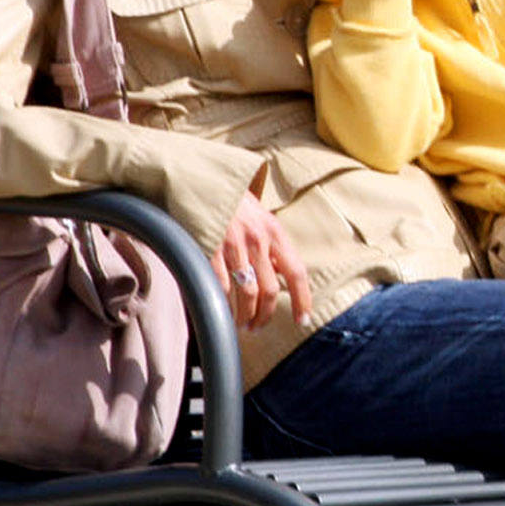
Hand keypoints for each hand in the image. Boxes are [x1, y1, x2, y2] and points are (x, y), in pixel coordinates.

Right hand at [216, 193, 311, 329]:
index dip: (302, 300)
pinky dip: (221, 302)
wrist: (202, 178)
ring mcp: (233, 245)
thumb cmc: (233, 201)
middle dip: (265, 315)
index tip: (302, 320)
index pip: (297, 272)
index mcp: (275, 233)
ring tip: (241, 324)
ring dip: (245, 315)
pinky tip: (219, 310)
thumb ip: (271, 244)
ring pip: (246, 292)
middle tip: (257, 327)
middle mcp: (258, 240)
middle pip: (270, 290)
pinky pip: (219, 284)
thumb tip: (279, 272)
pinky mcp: (209, 248)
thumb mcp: (261, 217)